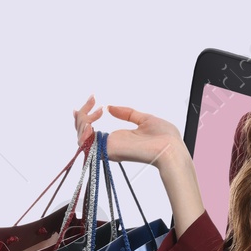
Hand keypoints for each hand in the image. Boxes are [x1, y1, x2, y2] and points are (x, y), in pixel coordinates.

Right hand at [71, 96, 188, 173]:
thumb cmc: (164, 138)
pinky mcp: (108, 150)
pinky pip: (85, 142)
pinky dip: (83, 130)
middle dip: (82, 113)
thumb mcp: (144, 119)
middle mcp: (109, 145)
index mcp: (117, 139)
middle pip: (82, 131)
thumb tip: (111, 107)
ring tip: (97, 110)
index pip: (92, 130)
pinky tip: (91, 121)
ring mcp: (107, 148)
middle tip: (94, 101)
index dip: (85, 116)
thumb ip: (127, 113)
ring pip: (80, 135)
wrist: (171, 148)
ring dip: (81, 119)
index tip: (91, 101)